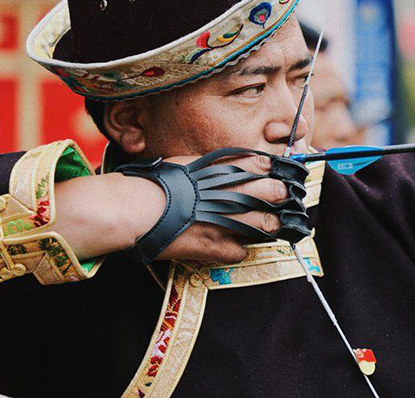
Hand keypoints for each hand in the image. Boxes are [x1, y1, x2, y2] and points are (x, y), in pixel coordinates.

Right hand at [154, 153, 288, 262]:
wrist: (135, 209)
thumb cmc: (155, 183)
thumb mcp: (188, 163)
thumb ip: (215, 165)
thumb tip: (233, 165)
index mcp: (224, 170)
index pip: (264, 165)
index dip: (273, 171)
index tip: (275, 174)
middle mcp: (232, 194)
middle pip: (274, 193)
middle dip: (279, 195)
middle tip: (278, 197)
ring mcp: (228, 222)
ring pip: (267, 225)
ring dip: (269, 224)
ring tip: (266, 223)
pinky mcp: (218, 247)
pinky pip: (242, 251)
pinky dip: (239, 249)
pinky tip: (232, 244)